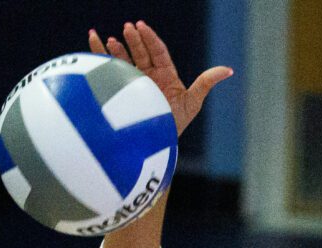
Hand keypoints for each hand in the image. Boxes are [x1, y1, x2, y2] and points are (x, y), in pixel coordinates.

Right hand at [89, 21, 232, 136]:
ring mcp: (133, 83)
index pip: (157, 51)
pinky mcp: (119, 92)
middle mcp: (148, 76)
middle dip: (133, 40)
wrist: (154, 146)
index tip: (141, 27)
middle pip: (140, 52)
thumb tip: (228, 70)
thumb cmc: (174, 125)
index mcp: (165, 74)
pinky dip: (101, 58)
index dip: (149, 38)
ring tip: (108, 40)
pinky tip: (93, 44)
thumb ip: (206, 83)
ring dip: (115, 49)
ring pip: (123, 60)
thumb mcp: (192, 103)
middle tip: (127, 29)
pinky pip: (109, 72)